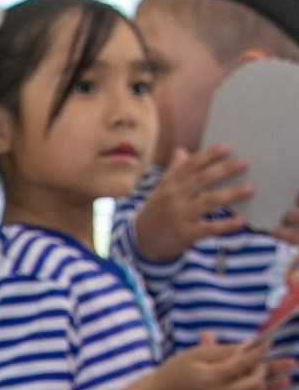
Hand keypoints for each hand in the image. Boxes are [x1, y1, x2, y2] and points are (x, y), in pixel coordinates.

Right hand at [132, 144, 251, 261]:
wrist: (140, 241)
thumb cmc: (156, 212)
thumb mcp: (161, 190)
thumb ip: (174, 171)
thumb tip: (182, 151)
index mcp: (170, 184)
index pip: (190, 166)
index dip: (208, 155)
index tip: (227, 148)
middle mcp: (175, 197)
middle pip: (202, 180)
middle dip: (224, 170)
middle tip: (245, 163)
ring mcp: (180, 216)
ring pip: (209, 202)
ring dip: (231, 194)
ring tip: (250, 188)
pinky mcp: (185, 234)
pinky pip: (209, 228)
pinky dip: (226, 225)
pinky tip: (241, 221)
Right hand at [165, 331, 289, 389]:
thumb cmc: (177, 369)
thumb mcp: (197, 353)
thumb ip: (224, 350)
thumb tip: (248, 346)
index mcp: (211, 378)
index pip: (243, 363)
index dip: (258, 351)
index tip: (267, 342)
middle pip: (255, 382)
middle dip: (261, 368)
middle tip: (257, 359)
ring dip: (260, 381)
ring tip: (252, 370)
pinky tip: (248, 382)